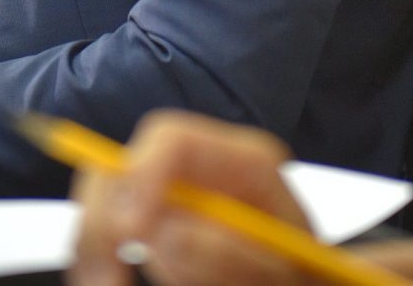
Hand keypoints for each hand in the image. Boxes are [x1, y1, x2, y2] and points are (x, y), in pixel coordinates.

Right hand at [70, 110, 314, 285]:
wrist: (307, 283)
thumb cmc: (310, 277)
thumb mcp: (286, 269)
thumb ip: (234, 255)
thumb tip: (168, 232)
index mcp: (244, 165)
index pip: (172, 140)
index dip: (141, 176)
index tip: (130, 232)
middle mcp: (200, 175)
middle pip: (120, 170)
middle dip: (102, 223)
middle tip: (107, 282)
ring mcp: (171, 204)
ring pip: (107, 215)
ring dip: (104, 258)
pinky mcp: (155, 234)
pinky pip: (109, 247)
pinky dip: (107, 270)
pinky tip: (124, 284)